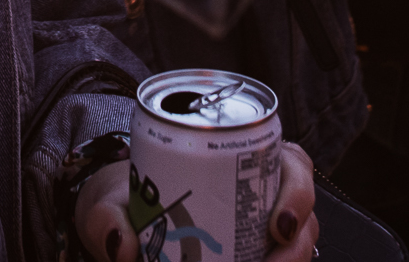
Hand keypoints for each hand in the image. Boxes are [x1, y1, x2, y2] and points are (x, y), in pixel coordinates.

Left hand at [76, 142, 316, 261]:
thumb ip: (105, 218)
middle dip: (298, 247)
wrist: (119, 222)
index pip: (291, 164)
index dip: (298, 193)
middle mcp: (262, 195)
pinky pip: (274, 260)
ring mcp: (261, 232)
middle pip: (303, 217)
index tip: (281, 225)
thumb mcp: (109, 201)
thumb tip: (123, 244)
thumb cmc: (124, 198)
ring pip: (297, 247)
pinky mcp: (252, 255)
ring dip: (288, 261)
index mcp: (241, 158)